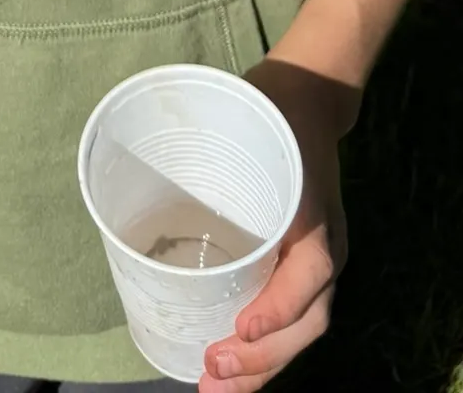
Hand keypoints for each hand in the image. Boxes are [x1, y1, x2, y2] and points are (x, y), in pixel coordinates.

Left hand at [199, 60, 353, 392]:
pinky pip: (290, 317)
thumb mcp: (250, 114)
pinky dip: (263, 347)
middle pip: (307, 318)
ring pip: (301, 329)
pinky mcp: (298, 265)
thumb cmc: (270, 107)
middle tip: (212, 372)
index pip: (312, 270)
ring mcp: (315, 259)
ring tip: (216, 389)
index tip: (241, 327)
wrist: (307, 97)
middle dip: (262, 356)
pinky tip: (229, 368)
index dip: (279, 306)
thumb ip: (210, 135)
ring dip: (261, 366)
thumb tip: (140, 147)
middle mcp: (322, 244)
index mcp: (313, 211)